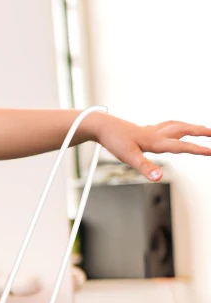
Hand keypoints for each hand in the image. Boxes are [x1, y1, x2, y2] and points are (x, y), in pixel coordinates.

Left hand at [88, 114, 210, 179]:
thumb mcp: (128, 157)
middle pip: (185, 131)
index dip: (199, 149)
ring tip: (203, 128)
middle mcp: (157, 134)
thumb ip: (145, 167)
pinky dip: (176, 125)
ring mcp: (151, 131)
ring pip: (178, 126)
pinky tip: (174, 127)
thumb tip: (158, 177)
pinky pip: (166, 125)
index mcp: (156, 142)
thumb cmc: (114, 140)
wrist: (102, 126)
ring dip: (192, 127)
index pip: (182, 146)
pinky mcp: (145, 130)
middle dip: (202, 132)